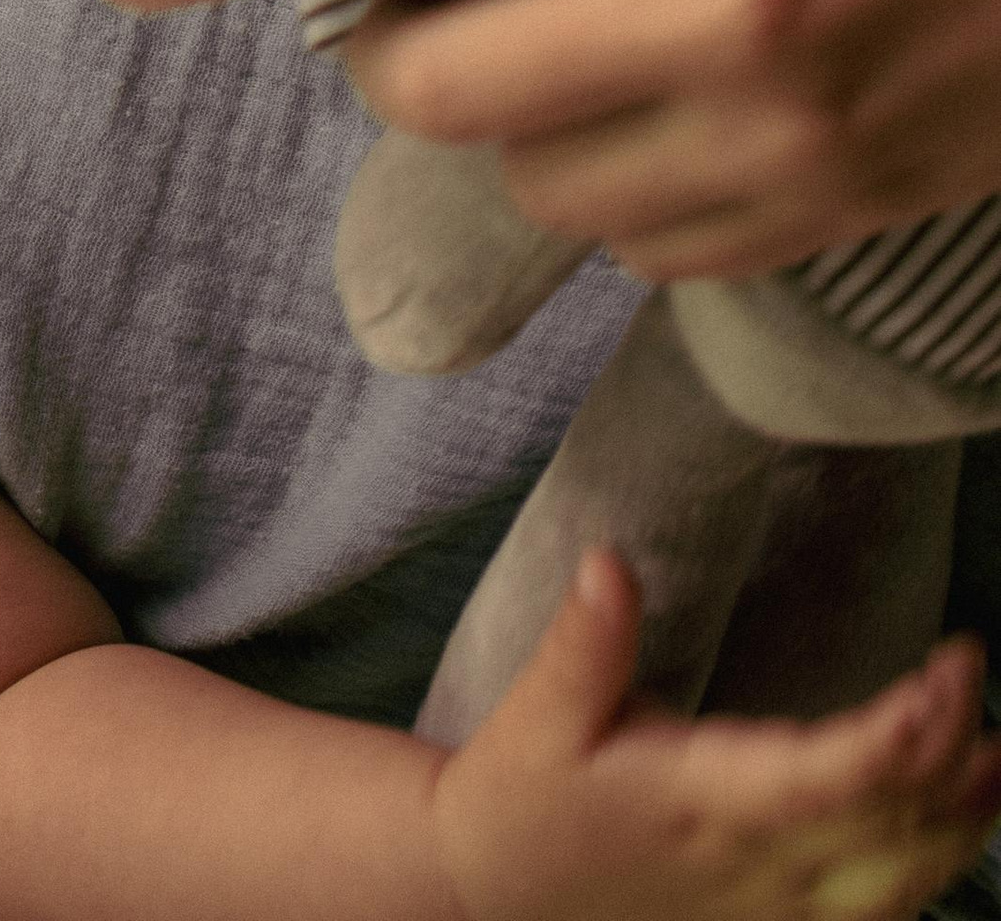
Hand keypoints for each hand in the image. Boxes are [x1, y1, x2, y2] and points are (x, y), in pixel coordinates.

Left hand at [100, 0, 1000, 276]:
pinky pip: (657, 248)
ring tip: (513, 41)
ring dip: (501, 124)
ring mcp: (781, 133)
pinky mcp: (843, 209)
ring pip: (544, 189)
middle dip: (374, 51)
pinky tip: (627, 108)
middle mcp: (710, 13)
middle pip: (439, 89)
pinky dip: (612, 192)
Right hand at [434, 553, 1000, 920]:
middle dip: (953, 758)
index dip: (906, 732)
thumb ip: (586, 642)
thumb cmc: (521, 802)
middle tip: (976, 673)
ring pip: (899, 883)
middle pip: (890, 828)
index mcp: (703, 803)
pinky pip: (876, 914)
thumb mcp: (537, 716)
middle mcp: (756, 868)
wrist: (493, 900)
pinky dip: (929, 874)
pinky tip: (953, 835)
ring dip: (961, 824)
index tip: (951, 666)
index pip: (833, 777)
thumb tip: (609, 561)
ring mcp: (772, 910)